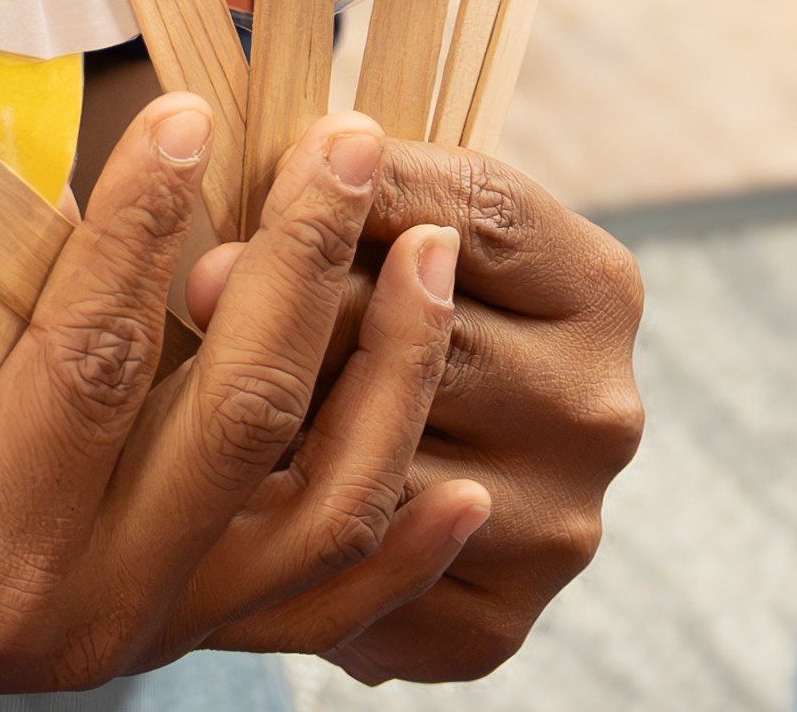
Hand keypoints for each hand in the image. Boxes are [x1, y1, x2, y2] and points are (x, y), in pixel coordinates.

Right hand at [0, 102, 482, 702]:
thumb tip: (103, 190)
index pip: (94, 363)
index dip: (143, 228)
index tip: (189, 110)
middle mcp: (92, 611)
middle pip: (238, 420)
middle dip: (307, 267)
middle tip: (342, 141)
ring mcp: (156, 631)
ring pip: (317, 507)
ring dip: (390, 373)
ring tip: (430, 251)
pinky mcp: (191, 637)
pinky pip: (323, 601)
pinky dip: (401, 548)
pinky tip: (465, 486)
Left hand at [180, 139, 644, 680]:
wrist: (426, 448)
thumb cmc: (394, 300)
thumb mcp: (399, 233)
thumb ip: (342, 217)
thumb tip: (211, 272)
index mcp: (603, 291)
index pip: (483, 216)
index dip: (367, 189)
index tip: (267, 171)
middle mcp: (598, 413)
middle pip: (432, 341)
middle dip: (303, 306)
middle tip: (194, 285)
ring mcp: (556, 527)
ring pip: (385, 464)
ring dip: (282, 427)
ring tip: (202, 392)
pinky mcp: (493, 625)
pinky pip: (363, 578)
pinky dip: (291, 537)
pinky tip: (238, 496)